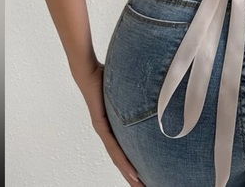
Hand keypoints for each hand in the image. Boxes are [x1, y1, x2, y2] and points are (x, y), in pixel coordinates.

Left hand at [73, 60, 145, 185]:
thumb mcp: (129, 86)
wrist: (88, 69)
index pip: (126, 146)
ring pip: (119, 157)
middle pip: (122, 157)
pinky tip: (132, 173)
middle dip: (134, 174)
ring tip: (141, 186)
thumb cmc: (107, 72)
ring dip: (130, 173)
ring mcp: (104, 128)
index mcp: (114, 122)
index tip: (148, 172)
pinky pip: (114, 147)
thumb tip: (157, 84)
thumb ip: (139, 90)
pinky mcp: (101, 125)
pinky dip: (124, 162)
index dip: (135, 160)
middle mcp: (108, 129)